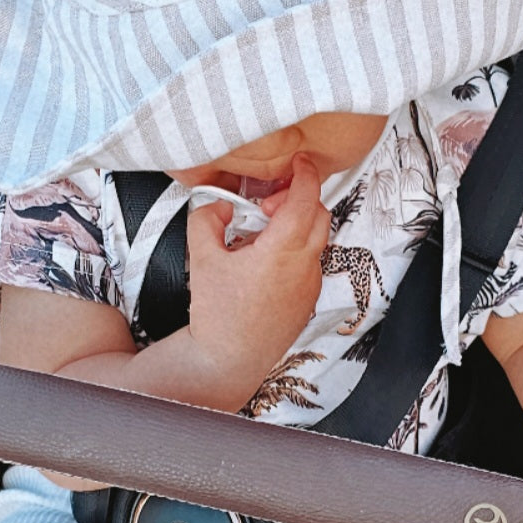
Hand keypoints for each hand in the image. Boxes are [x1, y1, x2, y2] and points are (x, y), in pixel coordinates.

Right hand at [185, 154, 329, 398]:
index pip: (305, 198)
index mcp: (282, 251)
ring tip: (261, 236)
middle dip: (298, 198)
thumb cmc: (219, 316)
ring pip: (317, 239)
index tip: (299, 161)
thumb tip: (220, 206)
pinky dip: (296, 249)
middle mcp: (304, 266)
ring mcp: (310, 284)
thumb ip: (207, 219)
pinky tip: (265, 261)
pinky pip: (311, 262)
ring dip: (297, 225)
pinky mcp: (308, 300)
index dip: (305, 173)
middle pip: (319, 214)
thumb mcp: (202, 258)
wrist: (230, 360)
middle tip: (267, 204)